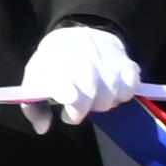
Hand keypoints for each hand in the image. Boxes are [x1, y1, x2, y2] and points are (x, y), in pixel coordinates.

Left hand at [21, 22, 145, 126]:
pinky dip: (124, 93)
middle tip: (77, 105)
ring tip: (92, 96)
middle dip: (84, 107)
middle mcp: (84, 62)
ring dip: (103, 102)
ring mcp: (108, 62)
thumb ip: (34, 108)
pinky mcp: (127, 63)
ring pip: (113, 94)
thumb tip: (42, 128)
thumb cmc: (53, 67)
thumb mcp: (35, 82)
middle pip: (94, 95)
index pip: (68, 87)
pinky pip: (131, 87)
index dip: (74, 103)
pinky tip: (111, 91)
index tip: (70, 103)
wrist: (74, 37)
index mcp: (56, 67)